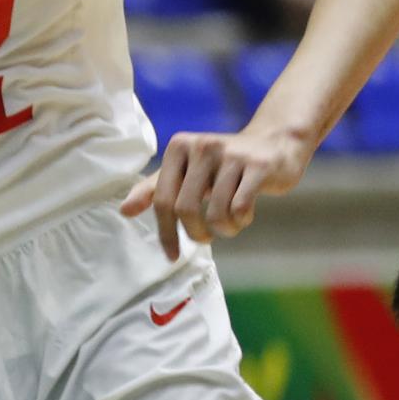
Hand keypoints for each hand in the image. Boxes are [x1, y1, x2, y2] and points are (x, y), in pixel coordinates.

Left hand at [120, 125, 311, 259]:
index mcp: (179, 147)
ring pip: (215, 212)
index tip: (171, 255)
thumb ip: (154, 189)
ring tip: (228, 227)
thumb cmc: (222, 165)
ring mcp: (232, 154)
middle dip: (195, 234)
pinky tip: (244, 217)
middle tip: (205, 238)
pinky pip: (240, 208)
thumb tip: (124, 211)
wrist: (274, 144)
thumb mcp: (186, 171)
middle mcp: (202, 146)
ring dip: (223, 230)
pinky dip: (240, 221)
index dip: (166, 232)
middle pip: (185, 208)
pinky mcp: (258, 166)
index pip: (162, 200)